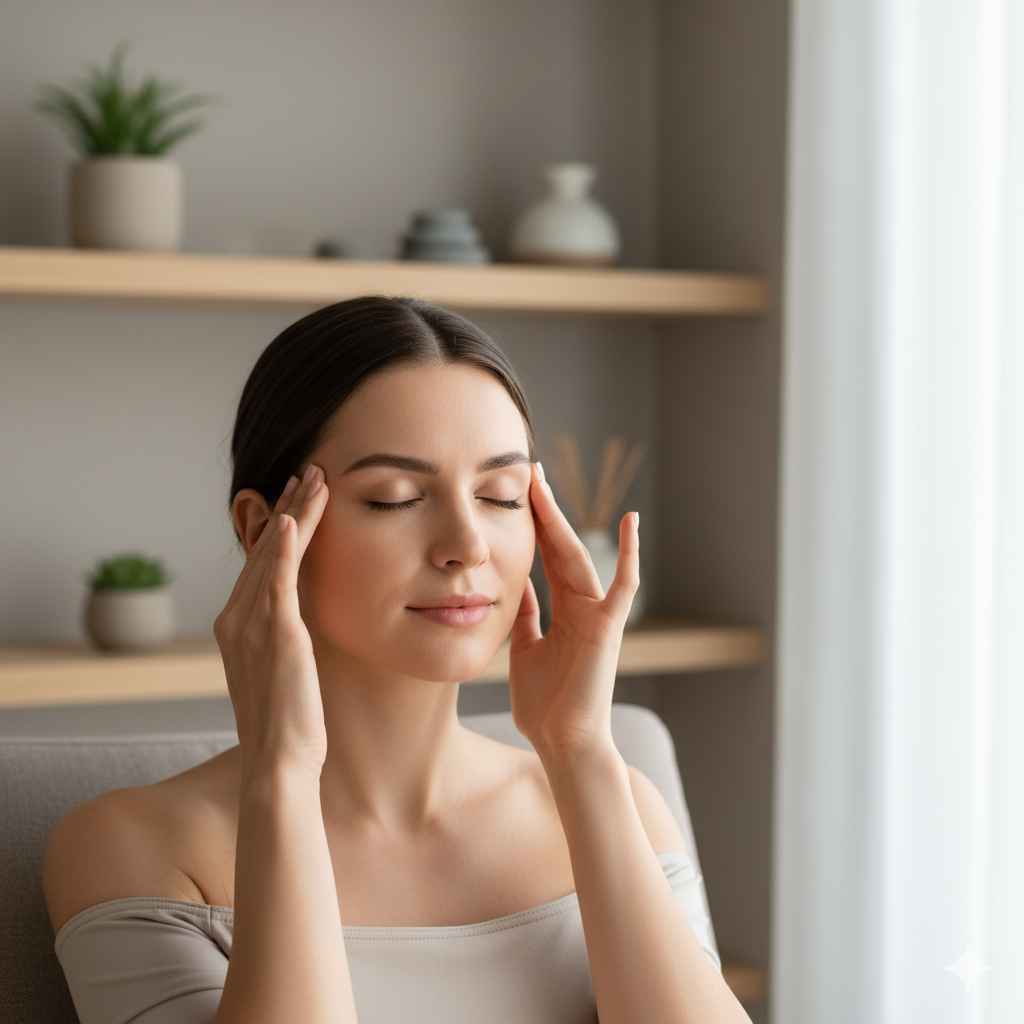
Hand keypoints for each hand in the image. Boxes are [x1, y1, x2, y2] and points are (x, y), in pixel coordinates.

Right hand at [213, 463, 330, 779]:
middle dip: (289, 506)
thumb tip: (298, 625)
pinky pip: (278, 581)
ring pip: (274, 554)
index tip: (298, 498)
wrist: (279, 762)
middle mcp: (236, 619)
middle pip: (265, 549)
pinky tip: (293, 518)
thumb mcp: (282, 671)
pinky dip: (284, 547)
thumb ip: (283, 640)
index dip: (280, 526)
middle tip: (309, 471)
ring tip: (315, 478)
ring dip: (295, 512)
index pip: (261, 563)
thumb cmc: (288, 725)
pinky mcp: (276, 635)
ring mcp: (252, 625)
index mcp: (236, 627)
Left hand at [506, 461, 639, 761]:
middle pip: (561, 549)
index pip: (546, 559)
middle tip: (530, 473)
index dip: (533, 528)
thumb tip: (516, 584)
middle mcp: (583, 606)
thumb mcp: (524, 649)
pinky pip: (624, 586)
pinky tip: (632, 521)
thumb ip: (526, 615)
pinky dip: (630, 555)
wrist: (562, 741)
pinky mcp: (610, 627)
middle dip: (544, 512)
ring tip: (545, 486)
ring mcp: (598, 614)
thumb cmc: (544, 704)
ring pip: (581, 557)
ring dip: (562, 522)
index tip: (517, 496)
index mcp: (563, 612)